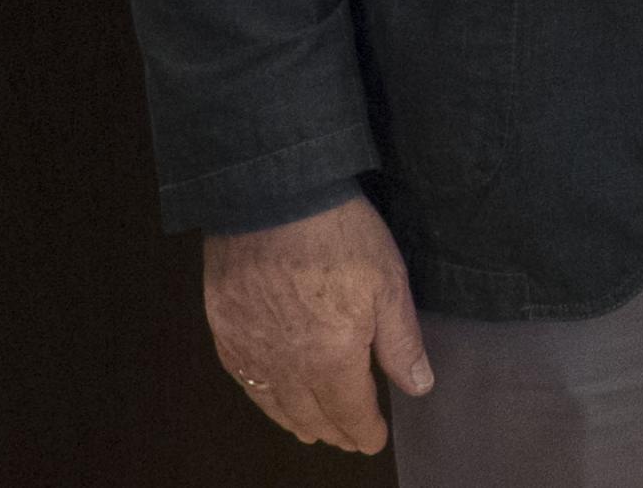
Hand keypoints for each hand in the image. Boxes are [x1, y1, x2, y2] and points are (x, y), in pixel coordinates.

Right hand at [201, 193, 433, 453]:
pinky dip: (262, 396)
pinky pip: (244, 379)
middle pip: (309, 413)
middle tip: (346, 439)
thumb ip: (400, 342)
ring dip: (295, 420)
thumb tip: (418, 386)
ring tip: (310, 430)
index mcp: (329, 359)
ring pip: (273, 402)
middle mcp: (285, 366)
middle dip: (332, 430)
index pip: (349, 411)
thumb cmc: (339, 237)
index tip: (373, 441)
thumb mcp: (389, 284)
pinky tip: (269, 393)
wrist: (272, 201)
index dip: (363, 430)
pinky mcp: (224, 329)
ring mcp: (249, 349)